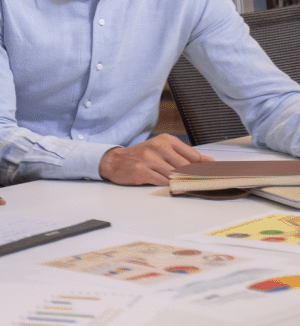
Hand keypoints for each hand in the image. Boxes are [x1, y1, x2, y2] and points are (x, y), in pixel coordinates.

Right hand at [97, 134, 212, 185]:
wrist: (116, 161)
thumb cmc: (143, 156)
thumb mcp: (164, 150)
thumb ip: (186, 156)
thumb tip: (210, 162)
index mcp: (166, 140)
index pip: (193, 156)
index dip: (201, 168)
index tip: (208, 175)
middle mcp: (157, 146)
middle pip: (185, 166)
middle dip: (192, 177)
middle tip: (196, 183)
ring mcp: (149, 159)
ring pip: (174, 175)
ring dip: (179, 182)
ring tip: (181, 185)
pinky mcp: (141, 171)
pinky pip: (162, 181)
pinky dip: (168, 186)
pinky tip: (167, 185)